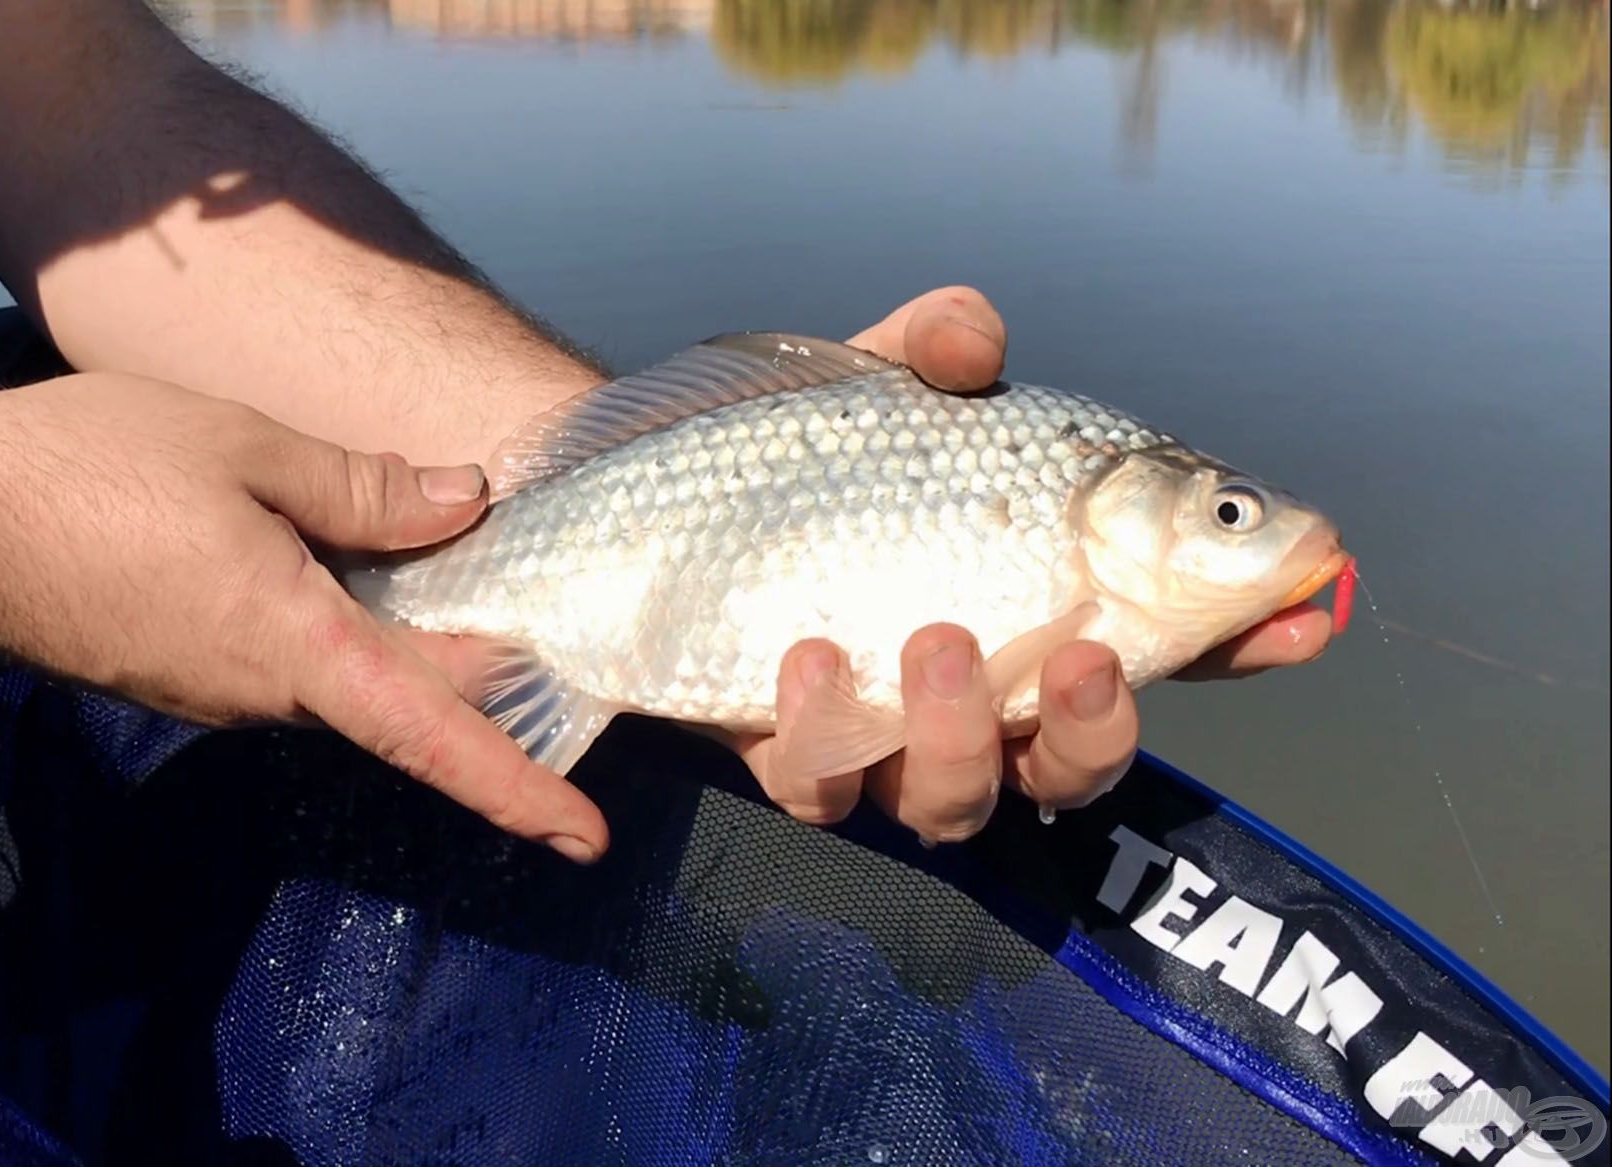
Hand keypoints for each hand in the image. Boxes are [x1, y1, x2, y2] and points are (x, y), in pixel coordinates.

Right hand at [0, 373, 607, 862]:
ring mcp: (218, 695)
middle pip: (404, 697)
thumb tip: (466, 501)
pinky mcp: (182, 675)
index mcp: (296, 646)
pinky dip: (342, 625)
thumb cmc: (86, 468)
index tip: (587, 836)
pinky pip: (290, 661)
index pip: (432, 734)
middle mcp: (265, 694)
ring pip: (346, 677)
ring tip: (459, 559)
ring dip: (409, 637)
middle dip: (483, 671)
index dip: (518, 787)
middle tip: (551, 607)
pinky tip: (347, 558)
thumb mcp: (242, 445)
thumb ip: (361, 486)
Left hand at [732, 287, 1331, 841]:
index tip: (1309, 610)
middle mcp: (978, 689)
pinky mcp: (790, 751)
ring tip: (931, 645)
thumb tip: (976, 339)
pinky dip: (821, 732)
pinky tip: (800, 653)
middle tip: (1084, 657)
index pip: (1173, 636)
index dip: (1252, 634)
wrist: (646, 494)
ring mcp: (883, 735)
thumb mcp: (870, 378)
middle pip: (1078, 766)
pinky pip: (820, 786)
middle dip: (1099, 731)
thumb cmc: (797, 442)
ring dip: (961, 738)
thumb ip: (936, 345)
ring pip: (956, 800)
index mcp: (1037, 596)